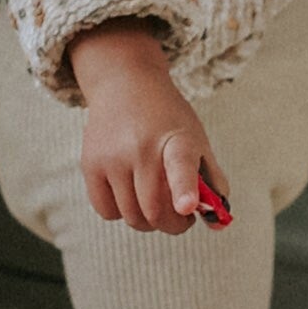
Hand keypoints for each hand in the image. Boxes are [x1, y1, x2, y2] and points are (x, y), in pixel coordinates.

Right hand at [67, 21, 218, 231]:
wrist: (124, 84)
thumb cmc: (168, 120)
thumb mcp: (197, 140)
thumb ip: (212, 182)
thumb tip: (217, 225)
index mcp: (177, 141)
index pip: (180, 167)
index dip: (184, 190)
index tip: (186, 207)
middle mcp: (141, 149)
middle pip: (154, 212)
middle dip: (173, 225)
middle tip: (181, 216)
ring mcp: (112, 158)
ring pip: (132, 217)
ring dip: (149, 221)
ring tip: (157, 203)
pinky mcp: (90, 165)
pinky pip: (107, 211)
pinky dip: (122, 213)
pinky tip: (131, 195)